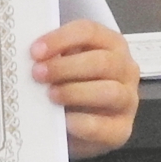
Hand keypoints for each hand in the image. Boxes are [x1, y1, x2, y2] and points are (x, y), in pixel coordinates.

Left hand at [32, 20, 140, 158]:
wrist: (79, 124)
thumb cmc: (72, 84)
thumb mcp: (65, 63)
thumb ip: (54, 54)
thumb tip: (33, 54)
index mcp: (111, 44)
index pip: (89, 32)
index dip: (61, 39)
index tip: (36, 51)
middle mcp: (125, 69)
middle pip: (101, 61)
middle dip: (65, 67)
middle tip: (38, 74)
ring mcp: (128, 100)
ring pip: (108, 91)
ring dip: (74, 92)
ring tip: (50, 95)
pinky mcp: (121, 129)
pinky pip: (104, 126)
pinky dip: (81, 123)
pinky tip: (63, 120)